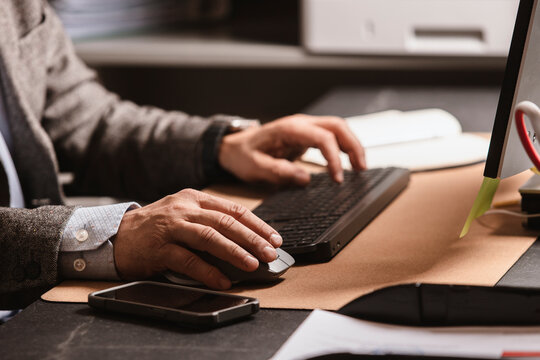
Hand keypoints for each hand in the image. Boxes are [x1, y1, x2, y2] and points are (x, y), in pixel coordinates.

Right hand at [114, 189, 281, 289]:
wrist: (118, 234)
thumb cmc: (157, 227)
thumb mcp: (185, 215)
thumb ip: (210, 222)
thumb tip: (246, 241)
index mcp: (194, 198)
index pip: (233, 210)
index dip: (256, 224)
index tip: (274, 238)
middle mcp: (184, 209)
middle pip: (225, 222)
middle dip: (252, 238)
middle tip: (270, 253)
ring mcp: (171, 227)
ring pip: (209, 237)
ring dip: (234, 252)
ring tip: (252, 265)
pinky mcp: (159, 248)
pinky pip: (188, 260)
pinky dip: (207, 271)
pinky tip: (222, 280)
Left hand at [218, 114, 365, 184]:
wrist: (232, 146)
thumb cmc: (242, 155)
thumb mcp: (255, 167)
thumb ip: (278, 171)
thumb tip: (304, 178)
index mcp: (289, 129)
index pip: (323, 137)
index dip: (334, 158)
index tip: (338, 178)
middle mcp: (300, 123)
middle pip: (337, 126)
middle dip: (354, 146)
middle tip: (361, 169)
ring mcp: (304, 127)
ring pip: (337, 128)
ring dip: (352, 145)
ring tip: (360, 167)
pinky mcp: (305, 135)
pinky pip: (330, 136)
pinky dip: (343, 147)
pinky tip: (348, 161)